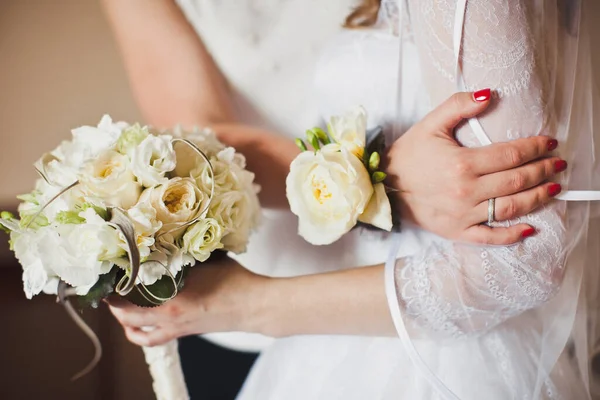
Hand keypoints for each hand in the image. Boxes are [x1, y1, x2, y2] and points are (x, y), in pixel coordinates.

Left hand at [107, 258, 266, 346]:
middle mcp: (169, 316)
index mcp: (172, 296)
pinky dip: (140, 333)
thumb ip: (183, 251)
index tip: (108, 269)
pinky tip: (138, 322)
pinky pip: (152, 339)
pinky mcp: (182, 333)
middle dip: (112, 302)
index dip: (115, 282)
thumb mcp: (207, 259)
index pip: (131, 291)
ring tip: (118, 305)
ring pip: (135, 331)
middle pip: (125, 315)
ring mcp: (175, 327)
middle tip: (108, 286)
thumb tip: (166, 236)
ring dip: (123, 320)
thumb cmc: (235, 281)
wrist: (253, 306)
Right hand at [384, 90, 564, 243]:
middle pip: (517, 181)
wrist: (383, 186)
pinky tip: (530, 228)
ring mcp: (463, 215)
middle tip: (558, 164)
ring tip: (553, 188)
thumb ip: (459, 105)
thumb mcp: (430, 124)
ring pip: (511, 208)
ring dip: (538, 198)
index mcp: (462, 164)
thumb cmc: (408, 155)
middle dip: (543, 170)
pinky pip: (490, 237)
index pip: (511, 155)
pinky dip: (512, 235)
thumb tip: (490, 94)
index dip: (535, 148)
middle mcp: (466, 191)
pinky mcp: (457, 231)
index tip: (550, 143)